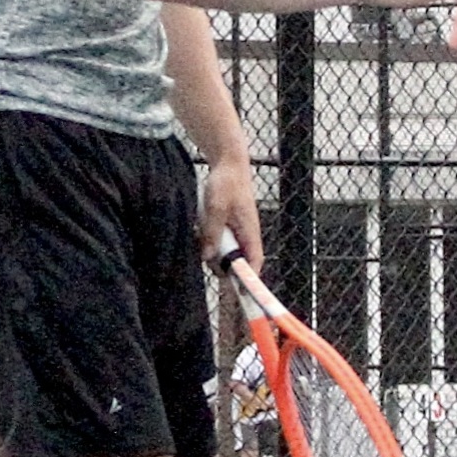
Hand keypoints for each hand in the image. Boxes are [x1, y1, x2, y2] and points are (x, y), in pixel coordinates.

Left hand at [199, 154, 262, 269]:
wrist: (227, 163)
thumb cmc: (226, 182)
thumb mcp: (216, 208)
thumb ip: (213, 233)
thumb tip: (208, 257)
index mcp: (250, 232)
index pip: (254, 263)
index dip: (249, 280)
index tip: (239, 293)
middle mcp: (246, 234)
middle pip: (238, 262)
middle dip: (223, 266)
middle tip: (207, 259)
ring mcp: (238, 229)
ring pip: (227, 252)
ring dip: (214, 251)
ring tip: (203, 236)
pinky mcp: (229, 225)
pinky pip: (221, 240)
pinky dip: (211, 240)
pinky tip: (202, 229)